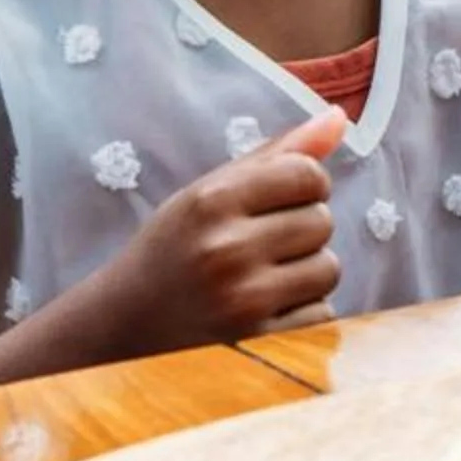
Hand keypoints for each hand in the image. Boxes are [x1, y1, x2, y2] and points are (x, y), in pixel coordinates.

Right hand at [89, 105, 348, 356]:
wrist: (120, 329)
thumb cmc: (175, 249)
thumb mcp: (209, 192)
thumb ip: (277, 154)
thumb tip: (340, 117)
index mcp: (211, 201)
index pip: (307, 174)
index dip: (305, 185)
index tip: (280, 200)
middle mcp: (226, 250)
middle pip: (322, 221)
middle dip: (301, 231)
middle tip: (258, 247)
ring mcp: (242, 302)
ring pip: (328, 269)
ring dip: (306, 273)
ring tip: (260, 279)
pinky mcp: (257, 344)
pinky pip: (322, 315)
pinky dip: (303, 314)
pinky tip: (262, 313)